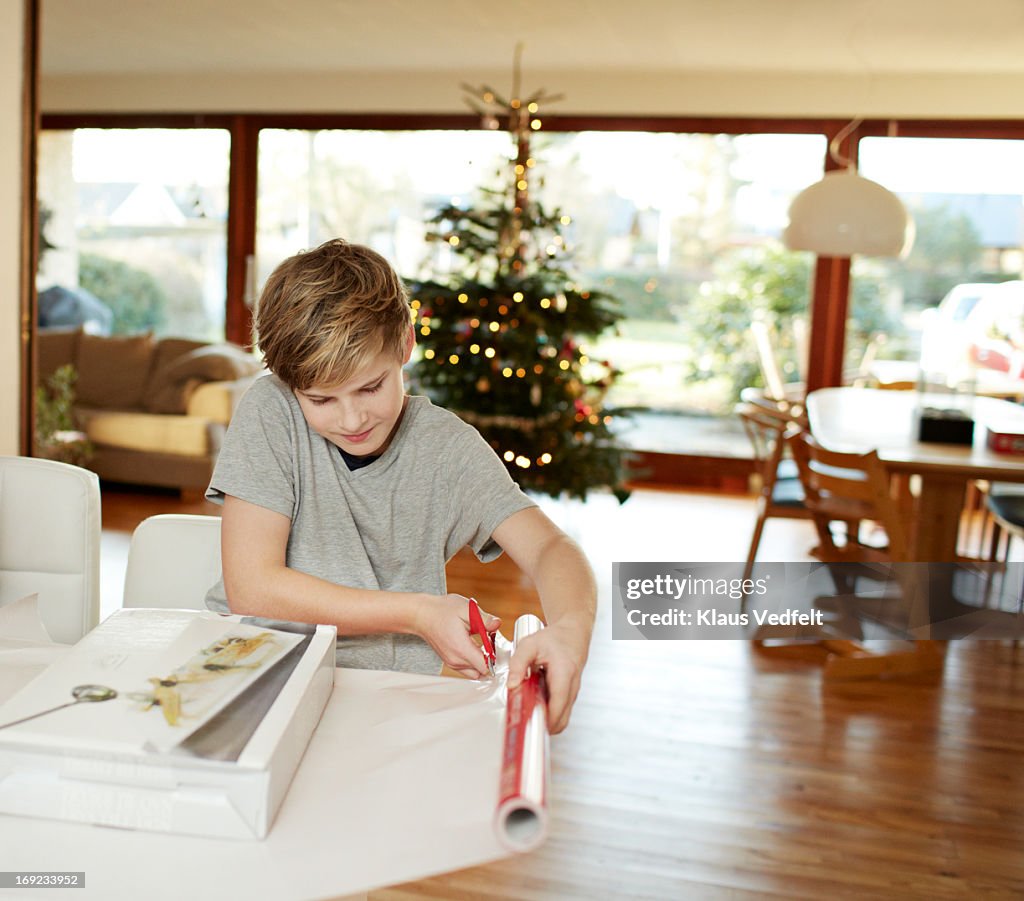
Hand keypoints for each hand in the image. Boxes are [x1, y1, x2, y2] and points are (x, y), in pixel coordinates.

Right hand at [414, 594, 500, 678]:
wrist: (422, 615)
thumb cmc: (442, 611)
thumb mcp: (466, 609)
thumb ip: (484, 619)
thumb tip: (497, 624)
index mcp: (461, 649)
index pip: (485, 666)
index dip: (494, 656)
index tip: (494, 644)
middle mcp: (456, 660)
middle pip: (481, 671)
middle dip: (489, 659)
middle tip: (489, 641)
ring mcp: (451, 663)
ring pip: (474, 672)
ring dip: (481, 660)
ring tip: (480, 642)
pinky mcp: (449, 662)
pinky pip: (466, 668)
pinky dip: (473, 660)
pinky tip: (472, 644)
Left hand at [507, 618, 589, 733]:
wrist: (573, 632)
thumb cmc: (554, 638)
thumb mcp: (530, 644)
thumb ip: (518, 663)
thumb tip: (511, 685)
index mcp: (564, 674)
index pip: (558, 706)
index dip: (545, 720)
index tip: (529, 724)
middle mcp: (572, 687)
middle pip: (562, 720)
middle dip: (543, 725)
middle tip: (524, 719)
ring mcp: (573, 693)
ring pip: (562, 718)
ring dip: (545, 719)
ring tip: (528, 708)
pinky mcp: (570, 695)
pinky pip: (560, 711)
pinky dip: (548, 712)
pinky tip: (536, 701)